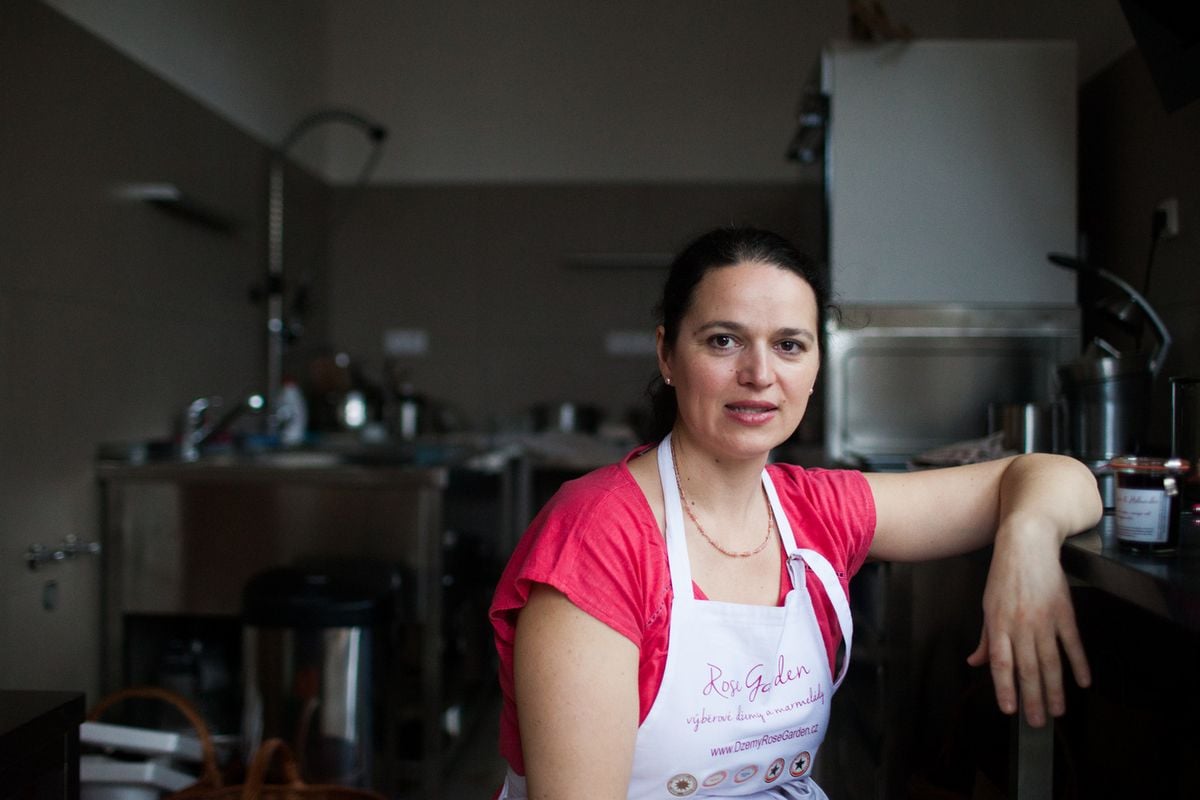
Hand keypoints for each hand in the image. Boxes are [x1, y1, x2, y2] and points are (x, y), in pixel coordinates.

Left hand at [966, 519, 1090, 726]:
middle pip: (1027, 668)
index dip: (1005, 689)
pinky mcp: (1064, 611)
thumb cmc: (1004, 575)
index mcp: (998, 623)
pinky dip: (1079, 663)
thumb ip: (986, 637)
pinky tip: (1082, 681)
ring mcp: (1044, 619)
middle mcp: (1020, 624)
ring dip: (1055, 689)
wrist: (1026, 543)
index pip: (1001, 663)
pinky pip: (1072, 643)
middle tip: (1037, 722)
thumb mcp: (988, 605)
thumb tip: (975, 662)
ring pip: (1050, 661)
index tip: (1010, 711)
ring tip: (1058, 710)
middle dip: (1032, 698)